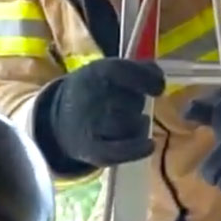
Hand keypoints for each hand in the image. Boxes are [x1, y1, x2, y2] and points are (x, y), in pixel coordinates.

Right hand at [35, 57, 165, 168]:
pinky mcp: (91, 149)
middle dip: (137, 104)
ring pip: (130, 125)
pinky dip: (139, 148)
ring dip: (138, 125)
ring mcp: (90, 124)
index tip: (159, 87)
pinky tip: (150, 145)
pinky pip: (121, 151)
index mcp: (95, 73)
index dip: (145, 78)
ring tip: (131, 122)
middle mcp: (90, 97)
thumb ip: (136, 70)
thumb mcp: (109, 72)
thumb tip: (158, 75)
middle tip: (127, 105)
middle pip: (131, 101)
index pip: (122, 71)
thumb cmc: (95, 92)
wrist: (62, 120)